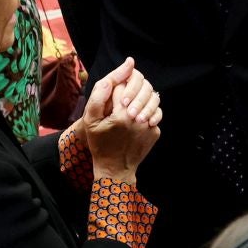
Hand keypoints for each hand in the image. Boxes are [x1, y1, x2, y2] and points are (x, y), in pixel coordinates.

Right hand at [88, 61, 161, 180]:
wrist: (115, 168)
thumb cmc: (100, 144)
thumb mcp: (90, 121)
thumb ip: (98, 97)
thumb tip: (112, 79)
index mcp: (120, 113)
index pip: (124, 82)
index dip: (119, 81)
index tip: (116, 87)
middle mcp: (138, 118)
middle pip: (143, 86)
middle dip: (134, 87)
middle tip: (125, 96)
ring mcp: (149, 125)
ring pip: (154, 97)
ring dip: (144, 96)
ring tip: (133, 103)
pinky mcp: (155, 132)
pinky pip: (157, 112)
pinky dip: (149, 110)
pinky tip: (139, 117)